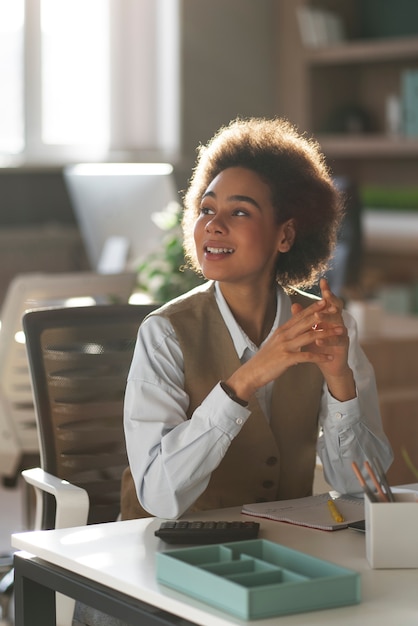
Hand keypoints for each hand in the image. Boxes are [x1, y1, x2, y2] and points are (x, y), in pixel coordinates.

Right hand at [227, 282, 346, 400]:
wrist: (252, 372)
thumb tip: (295, 329)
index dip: (313, 308)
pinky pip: (307, 356)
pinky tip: (330, 357)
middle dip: (323, 315)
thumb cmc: (265, 359)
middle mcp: (284, 335)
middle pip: (306, 322)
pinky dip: (320, 356)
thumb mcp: (275, 342)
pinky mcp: (286, 359)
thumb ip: (286, 335)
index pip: (300, 316)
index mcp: (282, 330)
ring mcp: (285, 346)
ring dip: (327, 333)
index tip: (325, 301)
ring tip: (341, 332)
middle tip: (336, 309)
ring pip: (310, 336)